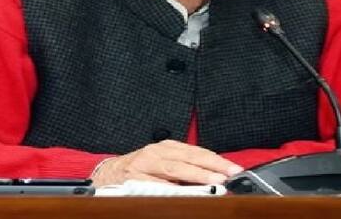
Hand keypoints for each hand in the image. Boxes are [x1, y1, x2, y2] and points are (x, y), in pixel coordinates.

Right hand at [91, 140, 242, 186]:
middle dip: (211, 167)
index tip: (233, 169)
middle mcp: (155, 152)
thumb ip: (184, 168)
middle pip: (188, 158)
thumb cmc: (140, 170)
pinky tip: (184, 193)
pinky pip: (156, 185)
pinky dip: (171, 189)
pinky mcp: (134, 179)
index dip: (216, 160)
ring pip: (174, 169)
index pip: (196, 152)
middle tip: (228, 175)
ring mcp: (144, 165)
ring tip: (213, 182)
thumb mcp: (163, 164)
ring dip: (195, 176)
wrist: (107, 175)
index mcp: (166, 147)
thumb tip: (214, 178)